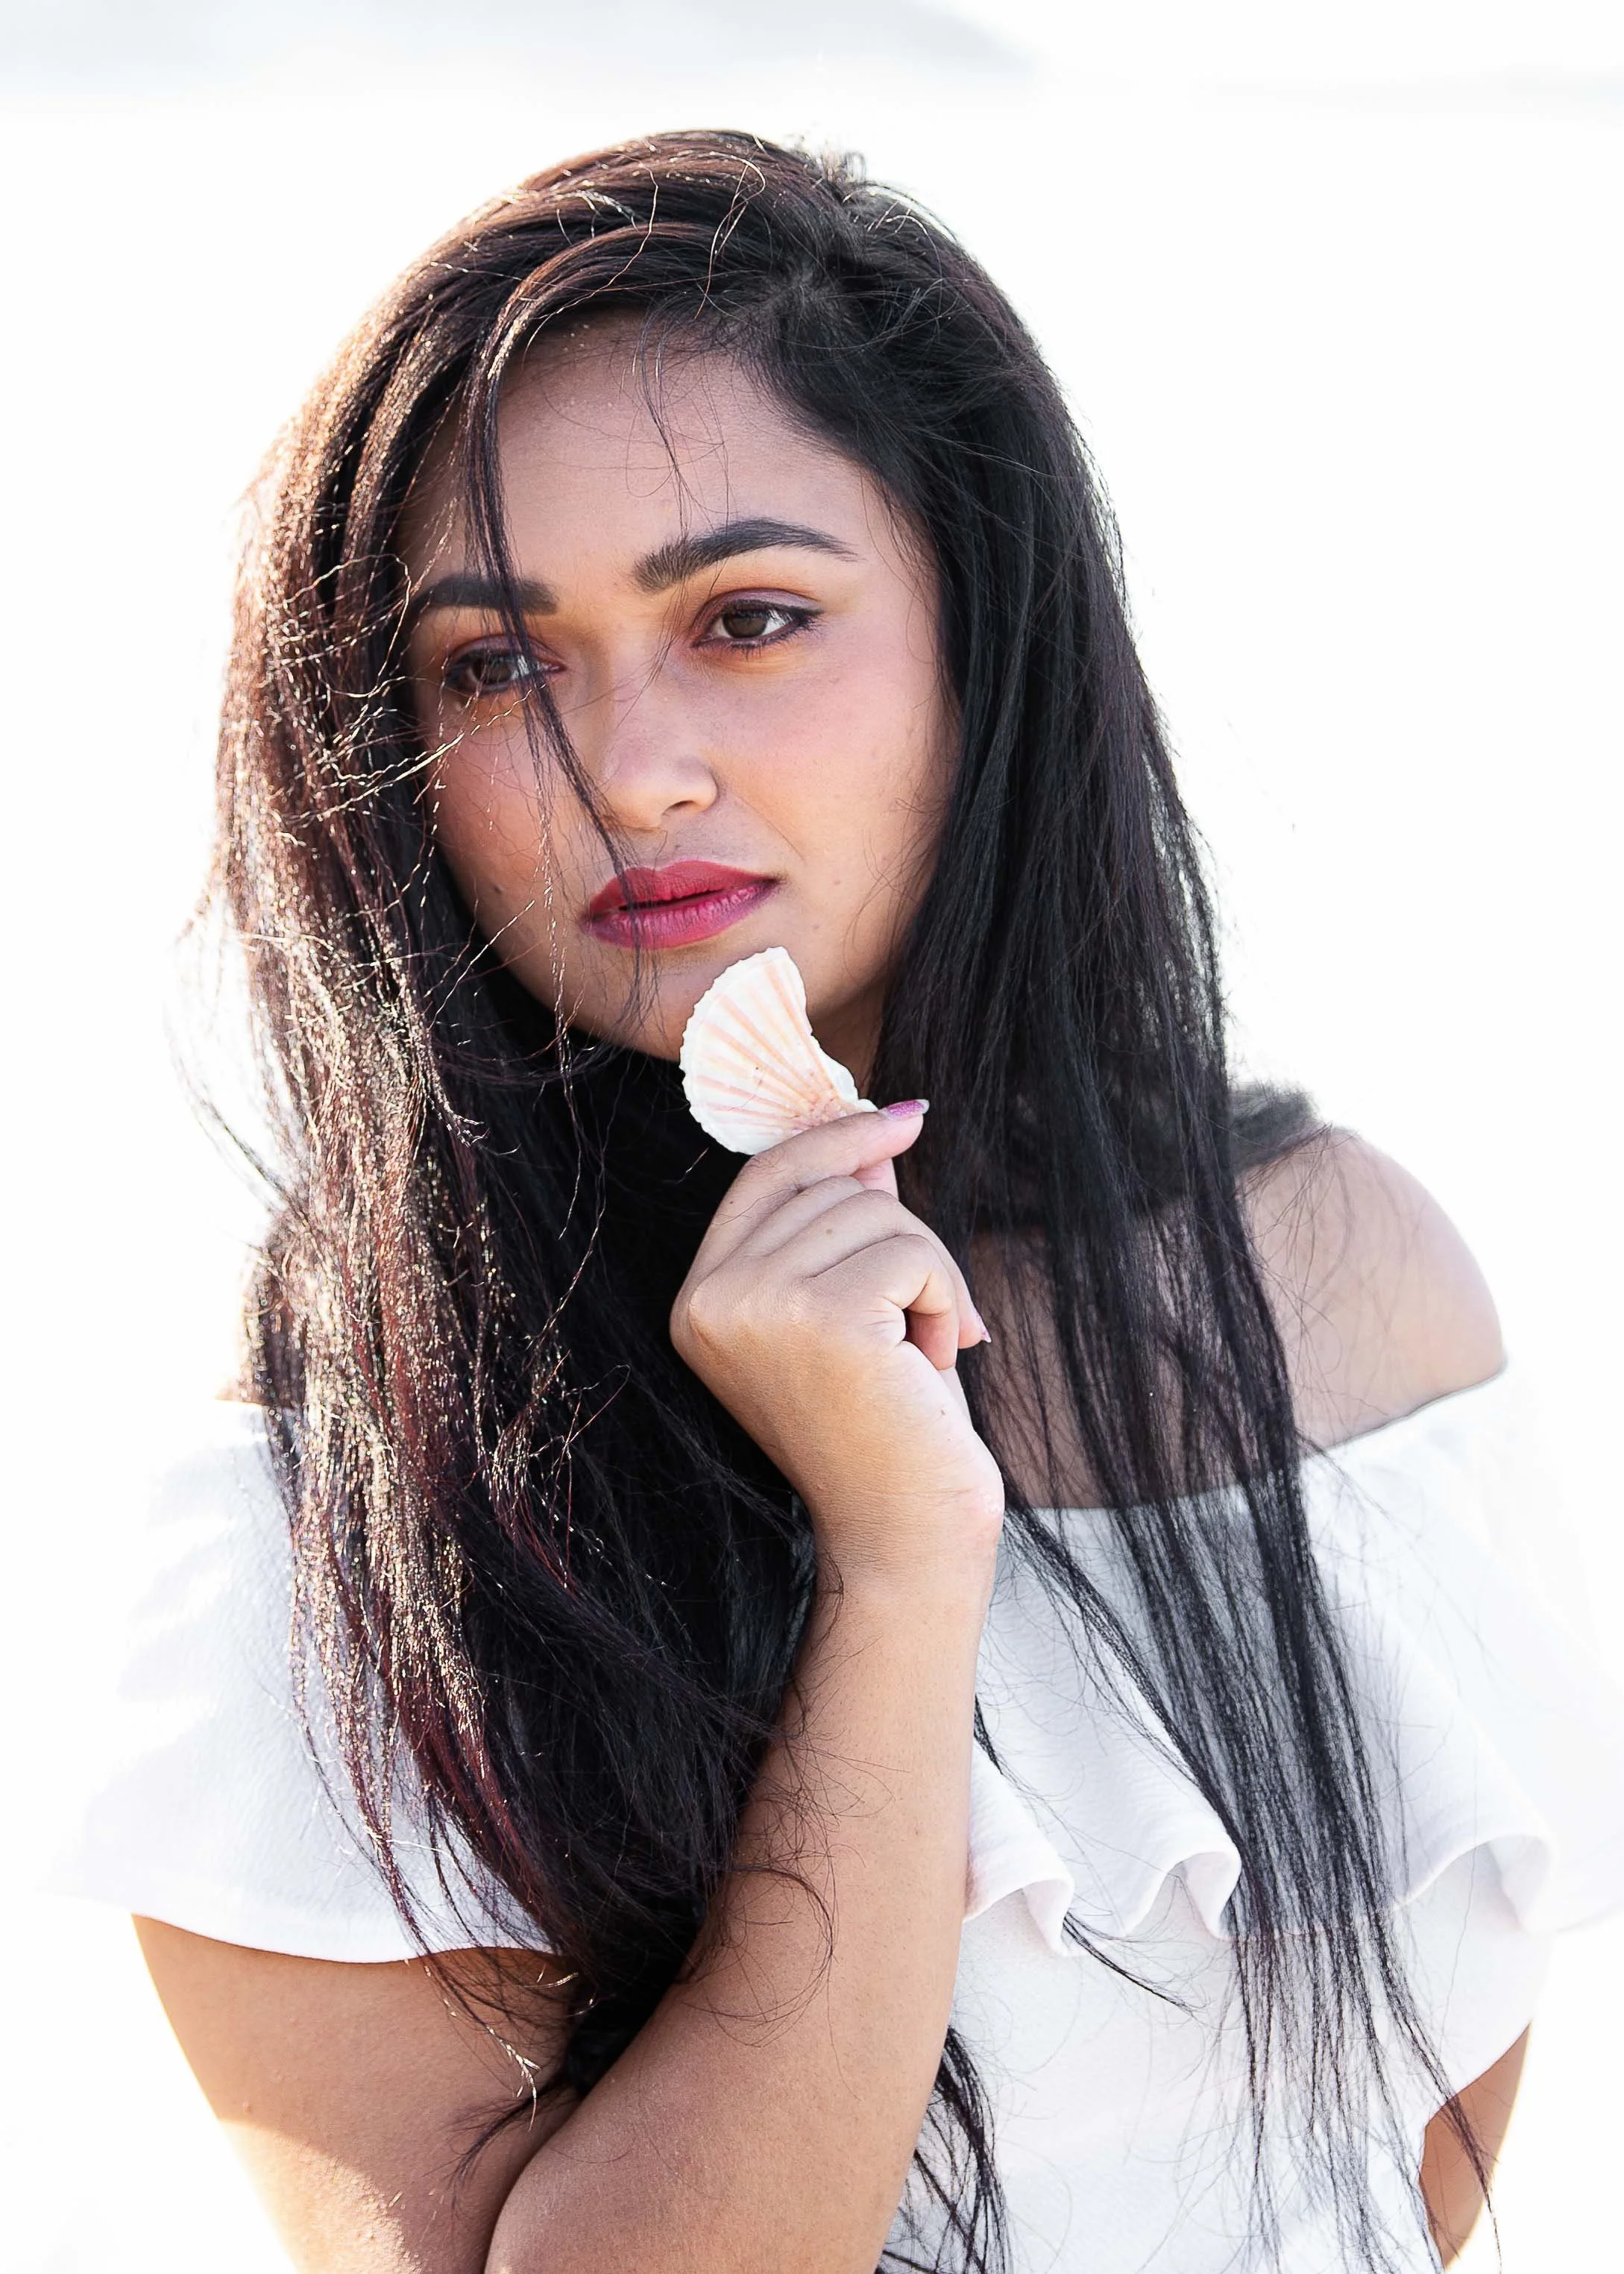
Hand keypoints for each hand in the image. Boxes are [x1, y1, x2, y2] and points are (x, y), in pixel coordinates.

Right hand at [670, 1106, 1005, 1591]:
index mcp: (700, 1300)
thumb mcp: (859, 1312)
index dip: (837, 1139)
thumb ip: (850, 1227)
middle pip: (834, 1186)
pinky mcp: (819, 1318)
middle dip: (903, 1240)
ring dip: (930, 1275)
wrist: (906, 1538)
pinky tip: (933, 1362)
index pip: (768, 1176)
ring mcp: (756, 1306)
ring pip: (878, 1212)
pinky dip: (946, 1297)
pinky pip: (912, 1251)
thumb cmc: (888, 1432)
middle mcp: (710, 1300)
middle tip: (923, 1326)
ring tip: (921, 1354)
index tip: (906, 1119)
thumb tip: (874, 1138)